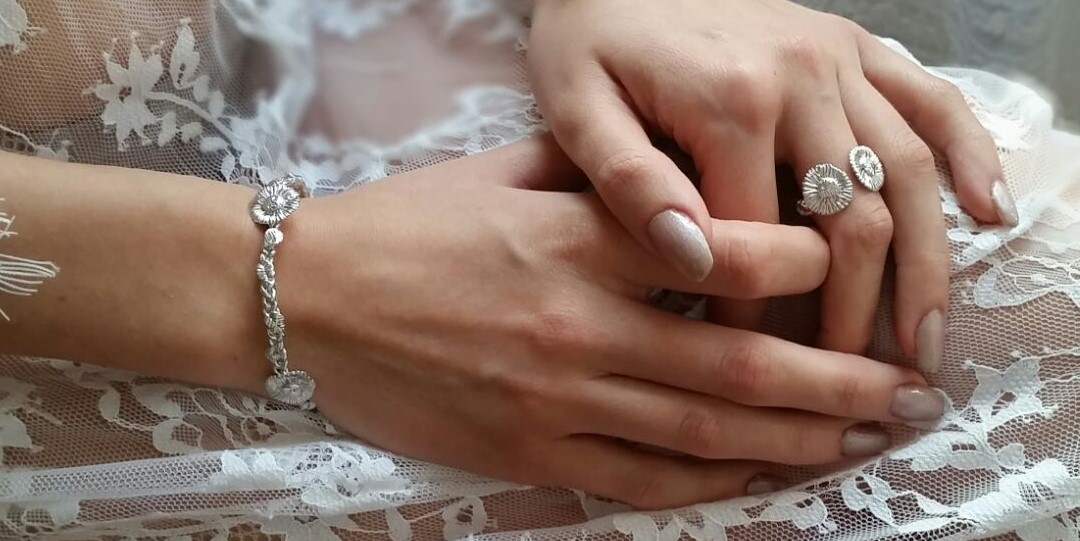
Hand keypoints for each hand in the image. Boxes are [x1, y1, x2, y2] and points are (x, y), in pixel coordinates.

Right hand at [280, 137, 945, 508]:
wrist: (309, 297)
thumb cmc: (406, 225)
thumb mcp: (505, 172)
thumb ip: (603, 178)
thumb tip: (687, 181)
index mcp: (579, 241)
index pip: (728, 250)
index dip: (806, 255)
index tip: (844, 257)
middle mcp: (580, 325)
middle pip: (739, 363)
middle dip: (838, 381)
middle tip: (907, 392)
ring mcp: (557, 400)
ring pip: (703, 433)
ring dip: (793, 440)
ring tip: (860, 440)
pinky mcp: (528, 452)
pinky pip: (638, 480)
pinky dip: (707, 483)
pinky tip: (755, 477)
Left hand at [527, 0, 1017, 371]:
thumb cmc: (589, 41)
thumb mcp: (576, 106)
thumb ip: (629, 183)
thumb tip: (694, 257)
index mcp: (730, 104)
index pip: (761, 243)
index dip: (761, 319)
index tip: (754, 372)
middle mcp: (801, 78)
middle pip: (856, 219)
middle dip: (859, 312)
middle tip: (858, 382)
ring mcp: (838, 57)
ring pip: (909, 172)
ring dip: (928, 263)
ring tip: (927, 340)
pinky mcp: (855, 44)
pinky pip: (932, 100)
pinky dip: (970, 156)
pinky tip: (989, 212)